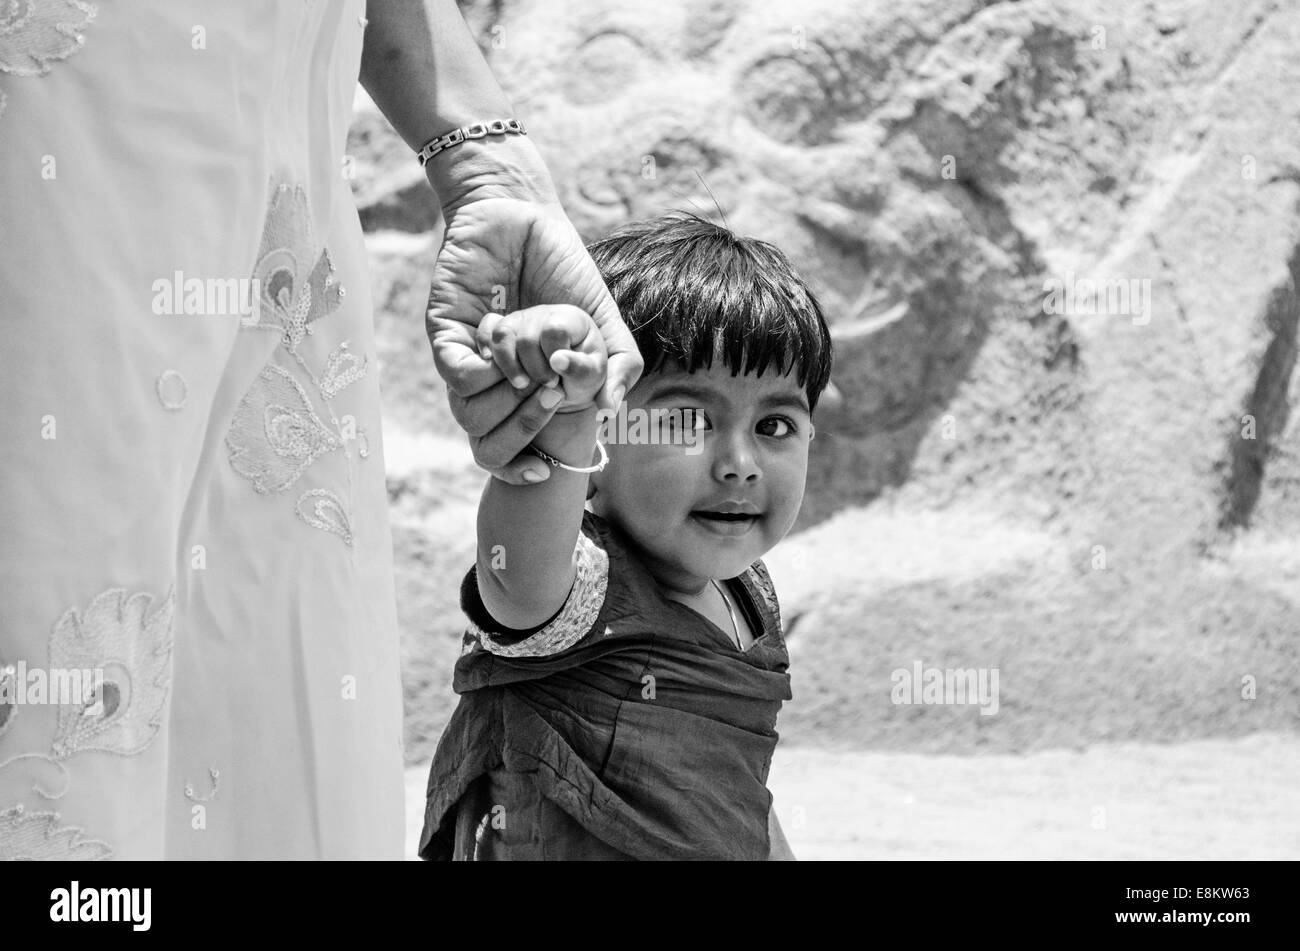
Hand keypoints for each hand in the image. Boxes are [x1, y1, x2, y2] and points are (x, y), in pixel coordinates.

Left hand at [425, 136, 641, 482]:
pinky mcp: (445, 334)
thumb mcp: (602, 317)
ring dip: (508, 400)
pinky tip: (504, 338)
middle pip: (488, 444)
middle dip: (525, 429)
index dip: (520, 473)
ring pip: (470, 414)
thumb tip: (611, 409)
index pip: (509, 454)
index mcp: (527, 389)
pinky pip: (458, 374)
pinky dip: (485, 370)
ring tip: (533, 369)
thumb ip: (617, 360)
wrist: (524, 216)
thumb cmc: (562, 268)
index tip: (543, 474)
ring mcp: (467, 360)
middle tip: (552, 394)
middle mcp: (493, 383)